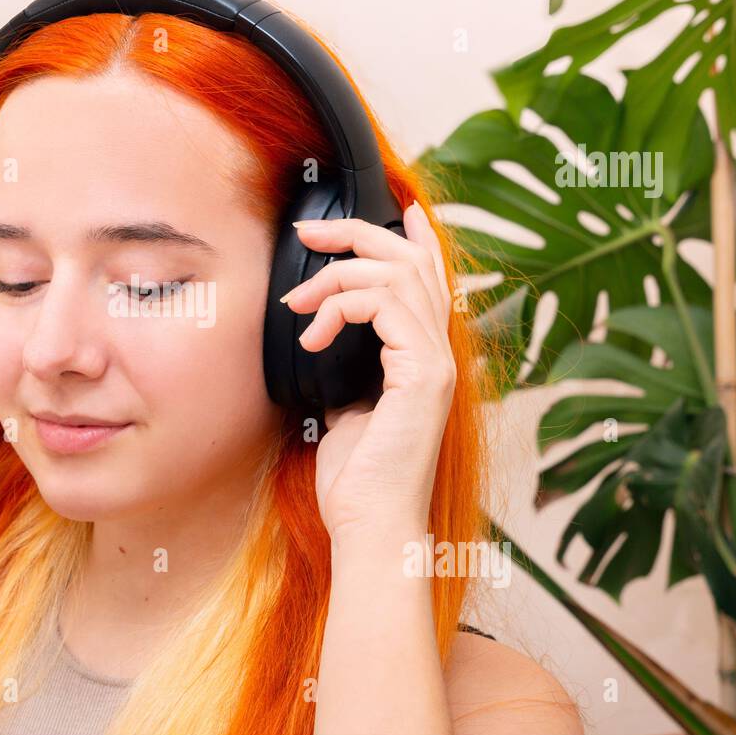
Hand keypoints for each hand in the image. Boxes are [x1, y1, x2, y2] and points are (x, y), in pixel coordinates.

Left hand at [281, 202, 456, 541]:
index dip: (416, 239)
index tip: (397, 208)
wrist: (370, 526)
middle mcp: (439, 353)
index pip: (429, 281)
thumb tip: (323, 345)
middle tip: (309, 229)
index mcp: (423, 359)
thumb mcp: (345, 411)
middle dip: (359, 232)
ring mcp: (436, 362)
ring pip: (397, 274)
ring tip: (296, 300)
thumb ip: (346, 373)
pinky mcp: (423, 373)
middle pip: (412, 262)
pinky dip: (341, 304)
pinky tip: (313, 332)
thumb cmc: (358, 481)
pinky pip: (383, 305)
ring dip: (337, 272)